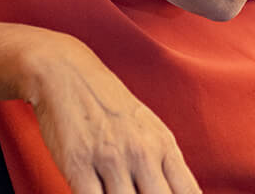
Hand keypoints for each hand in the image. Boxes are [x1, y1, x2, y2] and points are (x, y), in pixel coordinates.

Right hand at [27, 34, 200, 193]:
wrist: (66, 72)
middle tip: (137, 193)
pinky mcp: (78, 165)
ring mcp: (110, 159)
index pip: (188, 193)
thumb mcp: (148, 128)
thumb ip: (165, 164)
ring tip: (115, 192)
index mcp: (163, 144)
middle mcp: (141, 152)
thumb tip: (177, 193)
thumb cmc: (108, 103)